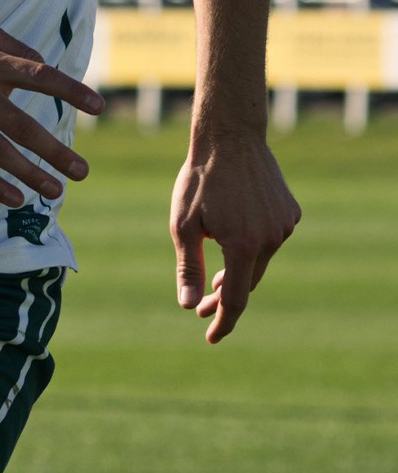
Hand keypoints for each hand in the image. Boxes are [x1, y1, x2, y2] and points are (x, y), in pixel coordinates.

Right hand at [0, 25, 104, 205]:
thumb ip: (16, 47)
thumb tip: (48, 65)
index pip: (38, 75)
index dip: (70, 91)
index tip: (97, 108)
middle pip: (23, 125)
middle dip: (55, 151)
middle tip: (81, 170)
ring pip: (0, 151)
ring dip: (31, 174)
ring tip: (57, 189)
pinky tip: (15, 198)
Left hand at [170, 132, 300, 342]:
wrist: (229, 136)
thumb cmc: (200, 179)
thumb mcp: (183, 224)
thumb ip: (187, 266)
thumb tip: (187, 305)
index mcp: (243, 246)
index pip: (235, 300)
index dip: (222, 321)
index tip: (211, 337)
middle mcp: (271, 239)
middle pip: (248, 281)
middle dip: (224, 296)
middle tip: (202, 304)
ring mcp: (284, 224)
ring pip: (259, 259)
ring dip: (239, 268)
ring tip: (218, 275)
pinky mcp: (290, 212)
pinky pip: (270, 237)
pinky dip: (253, 244)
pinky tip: (236, 236)